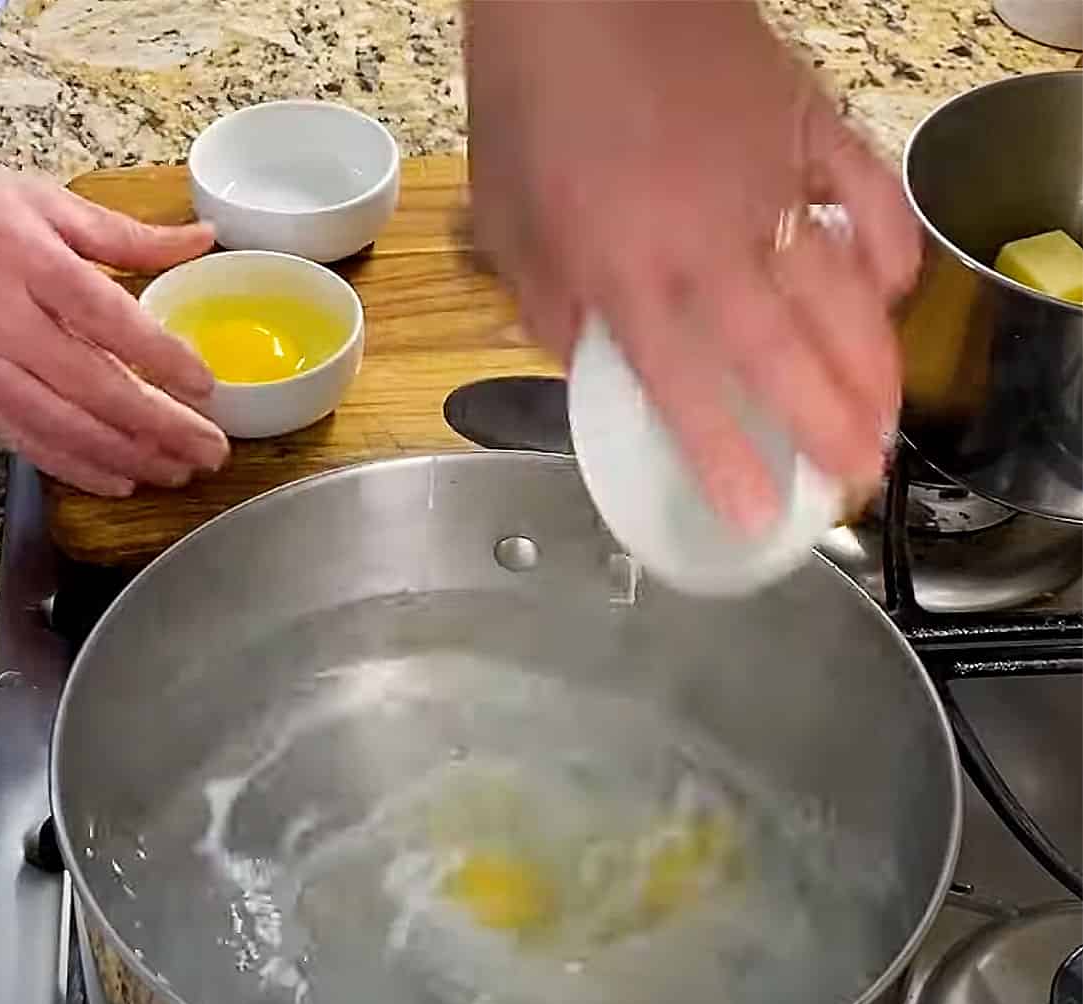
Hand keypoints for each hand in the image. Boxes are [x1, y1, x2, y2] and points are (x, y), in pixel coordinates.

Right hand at [0, 159, 228, 495]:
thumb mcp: (38, 201)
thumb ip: (124, 232)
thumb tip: (202, 240)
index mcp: (26, 258)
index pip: (107, 318)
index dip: (161, 357)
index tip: (206, 384)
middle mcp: (1, 319)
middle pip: (94, 386)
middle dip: (161, 427)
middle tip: (212, 449)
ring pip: (64, 427)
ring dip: (130, 457)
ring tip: (181, 472)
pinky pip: (26, 443)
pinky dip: (77, 468)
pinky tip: (121, 480)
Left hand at [466, 0, 920, 531]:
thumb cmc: (533, 98)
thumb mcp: (508, 222)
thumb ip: (551, 306)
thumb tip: (588, 363)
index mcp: (625, 270)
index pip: (685, 388)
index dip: (724, 458)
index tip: (757, 511)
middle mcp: (705, 240)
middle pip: (781, 354)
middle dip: (826, 427)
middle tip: (857, 482)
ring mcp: (766, 181)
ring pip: (838, 289)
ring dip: (870, 362)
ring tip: (888, 420)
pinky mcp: (804, 125)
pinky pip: (867, 193)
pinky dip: (889, 246)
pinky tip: (890, 292)